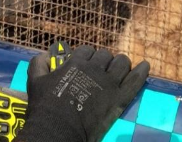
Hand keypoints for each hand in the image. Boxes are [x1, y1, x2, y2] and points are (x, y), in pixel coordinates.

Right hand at [16, 46, 148, 141]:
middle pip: (105, 55)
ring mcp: (109, 83)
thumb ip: (38, 63)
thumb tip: (46, 54)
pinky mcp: (119, 98)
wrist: (58, 130)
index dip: (87, 57)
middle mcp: (94, 68)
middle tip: (101, 71)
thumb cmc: (45, 107)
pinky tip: (146, 66)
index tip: (85, 65)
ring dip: (120, 64)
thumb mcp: (35, 81)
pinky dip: (142, 71)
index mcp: (76, 63)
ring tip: (118, 71)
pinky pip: (135, 80)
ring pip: (122, 63)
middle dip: (103, 61)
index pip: (87, 50)